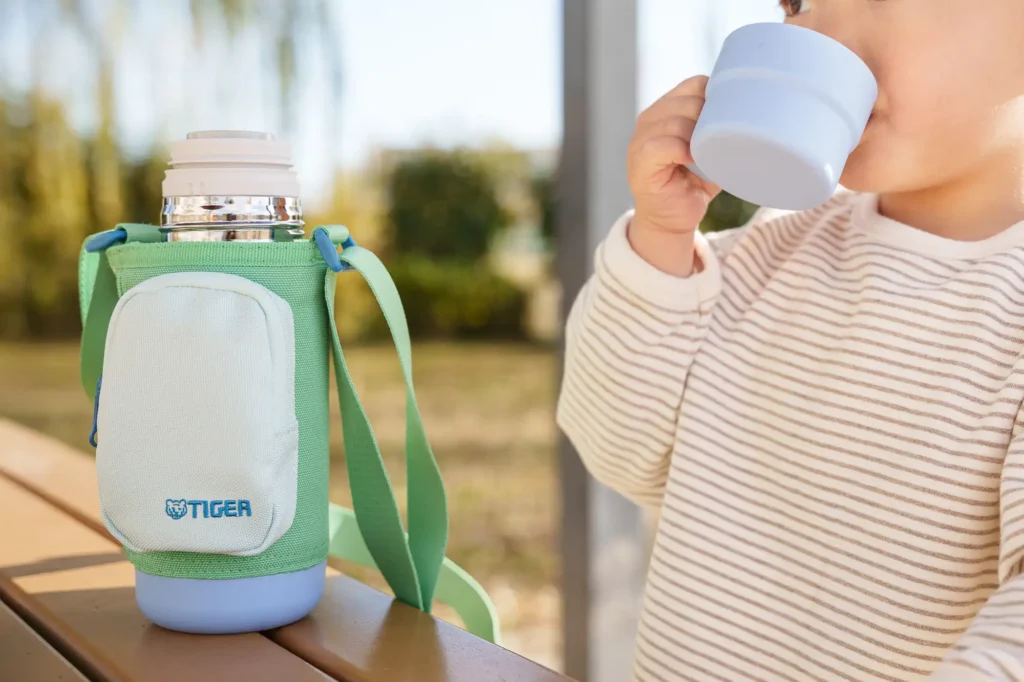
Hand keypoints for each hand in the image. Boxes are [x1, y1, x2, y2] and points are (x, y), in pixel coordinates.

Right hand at [628, 76, 720, 236]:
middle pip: (687, 101)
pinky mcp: (639, 160)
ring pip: (675, 122)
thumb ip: (721, 128)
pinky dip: (680, 151)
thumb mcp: (710, 150)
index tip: (727, 123)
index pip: (694, 85)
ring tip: (703, 157)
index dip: (714, 99)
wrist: (671, 220)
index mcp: (666, 109)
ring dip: (695, 139)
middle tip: (715, 145)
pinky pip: (661, 145)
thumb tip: (758, 114)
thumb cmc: (692, 184)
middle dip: (708, 120)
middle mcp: (650, 119)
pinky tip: (690, 162)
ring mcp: (640, 139)